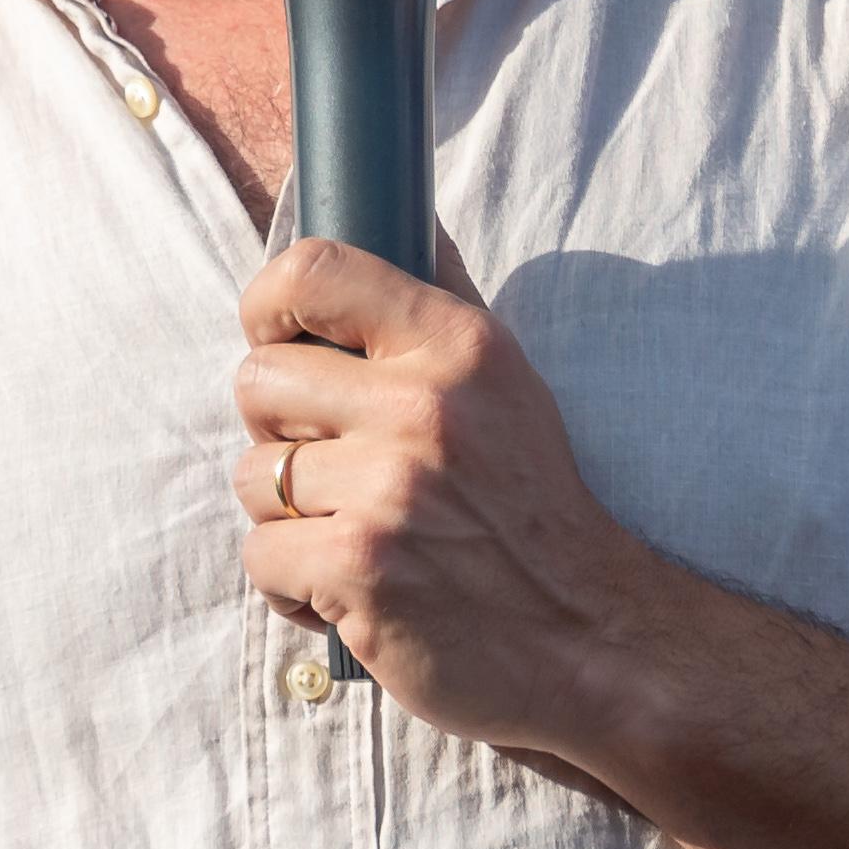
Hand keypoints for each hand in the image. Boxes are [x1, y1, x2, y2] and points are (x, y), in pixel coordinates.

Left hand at [231, 240, 714, 784]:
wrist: (594, 639)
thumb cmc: (537, 509)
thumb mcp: (510, 384)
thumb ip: (446, 300)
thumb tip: (402, 208)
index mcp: (459, 345)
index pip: (315, 271)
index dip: (268, 304)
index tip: (277, 339)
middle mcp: (423, 407)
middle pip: (259, 380)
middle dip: (279, 430)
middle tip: (334, 468)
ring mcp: (387, 491)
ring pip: (253, 477)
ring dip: (289, 518)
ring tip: (356, 537)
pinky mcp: (357, 570)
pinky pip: (261, 556)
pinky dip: (294, 586)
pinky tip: (352, 592)